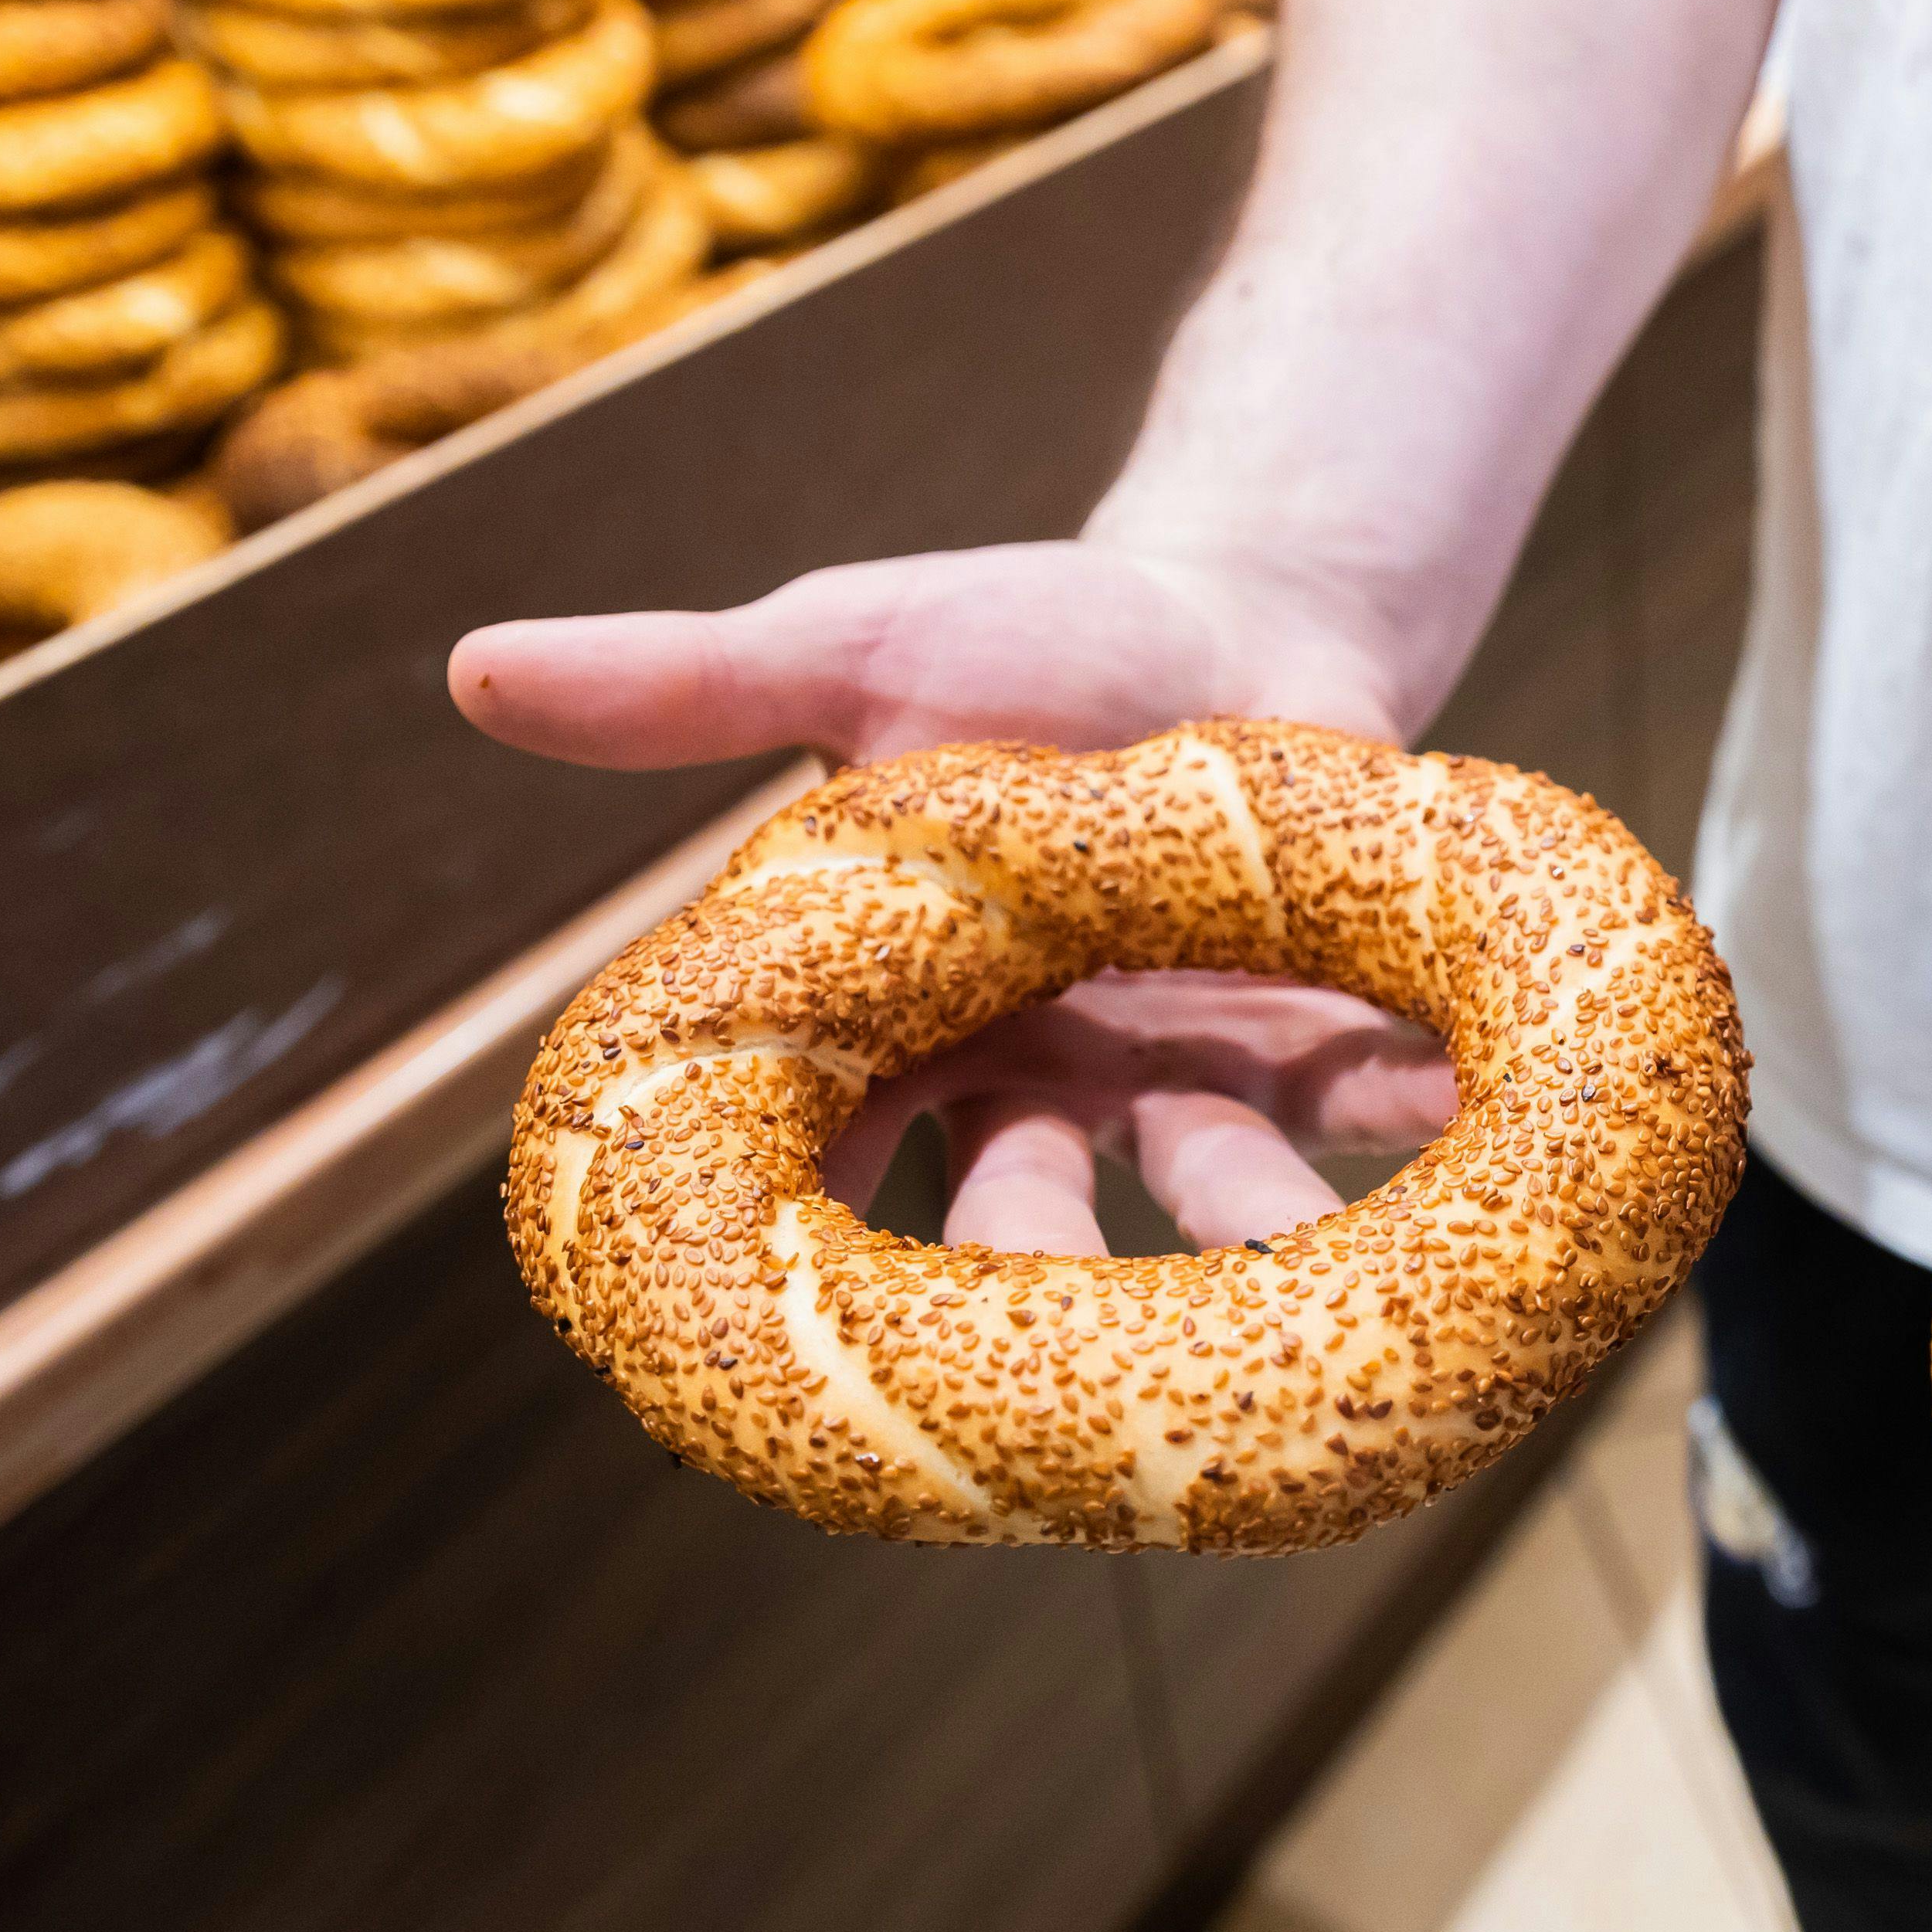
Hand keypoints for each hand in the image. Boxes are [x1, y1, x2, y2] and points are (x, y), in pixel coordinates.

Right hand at [452, 537, 1446, 1247]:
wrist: (1232, 601)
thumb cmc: (1025, 641)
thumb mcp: (851, 647)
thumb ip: (685, 689)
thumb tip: (469, 667)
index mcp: (919, 1018)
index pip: (832, 1157)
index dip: (803, 1249)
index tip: (790, 1324)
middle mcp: (1055, 1073)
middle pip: (1029, 1209)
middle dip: (1042, 1275)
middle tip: (1059, 1330)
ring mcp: (1196, 1060)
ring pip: (1214, 1178)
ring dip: (1255, 1222)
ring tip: (1303, 1257)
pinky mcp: (1331, 1021)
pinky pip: (1385, 1091)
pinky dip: (1423, 1110)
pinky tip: (1462, 1124)